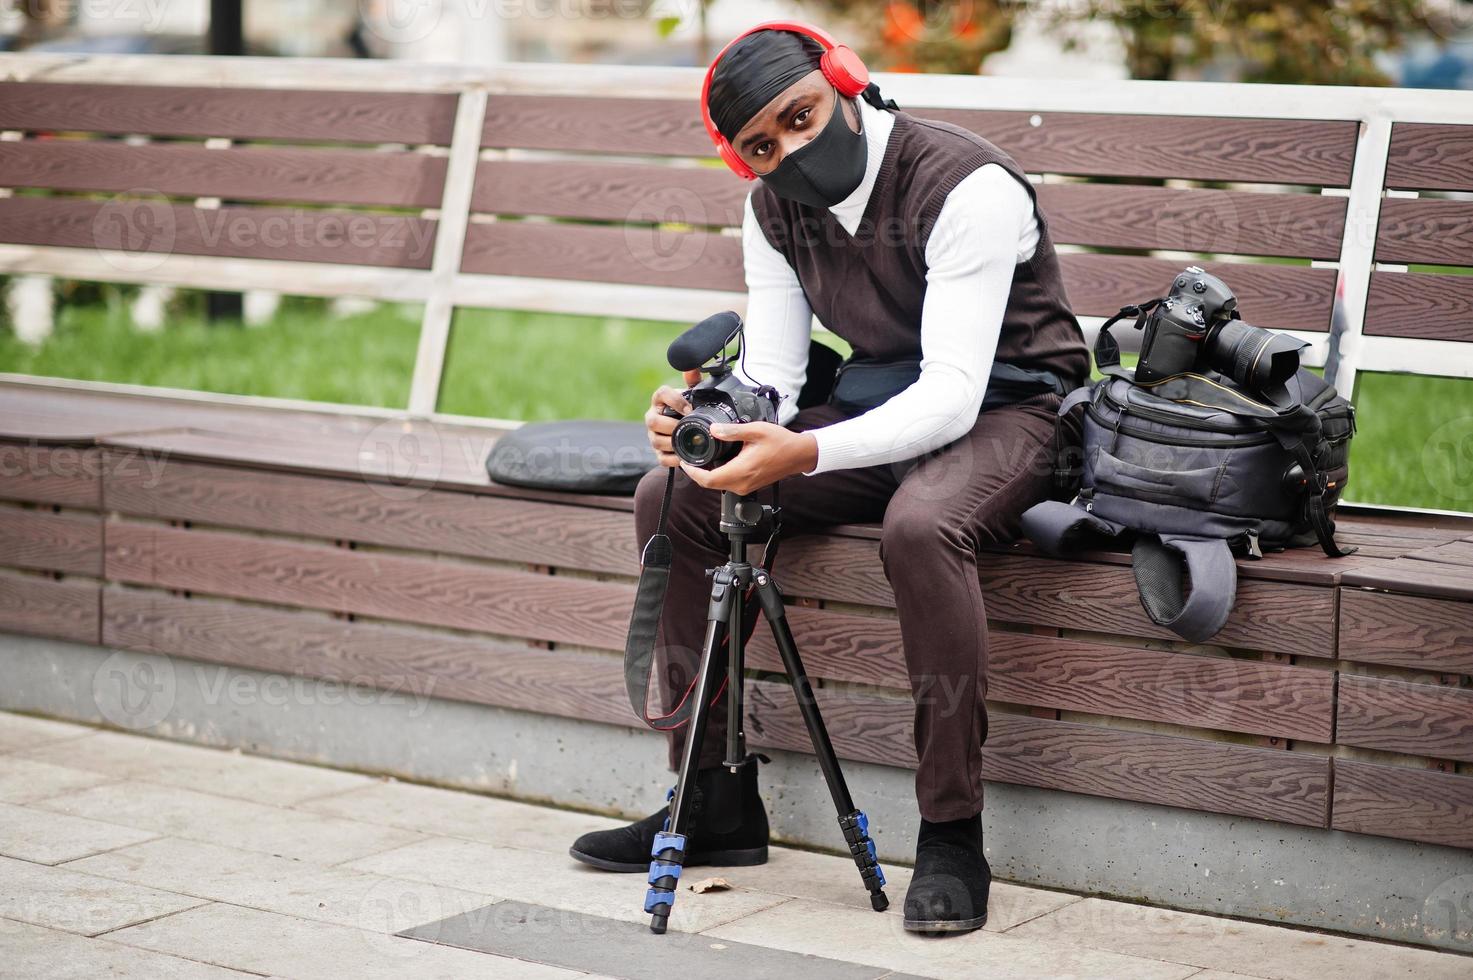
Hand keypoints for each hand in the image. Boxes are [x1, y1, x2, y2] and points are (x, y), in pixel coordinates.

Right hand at [645, 370, 700, 467]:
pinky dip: (673, 458)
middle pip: (653, 420)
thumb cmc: (689, 410)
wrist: (689, 430)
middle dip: (671, 425)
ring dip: (672, 442)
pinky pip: (661, 458)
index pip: (662, 394)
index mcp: (661, 400)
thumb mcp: (694, 395)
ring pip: (656, 440)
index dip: (675, 401)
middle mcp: (653, 417)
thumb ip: (694, 381)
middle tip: (687, 427)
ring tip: (687, 441)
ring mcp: (653, 435)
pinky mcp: (658, 452)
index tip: (689, 409)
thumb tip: (692, 368)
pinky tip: (684, 456)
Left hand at [680, 422, 819, 494]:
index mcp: (741, 471)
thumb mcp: (756, 430)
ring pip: (718, 484)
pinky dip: (718, 474)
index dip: (692, 472)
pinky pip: (728, 483)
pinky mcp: (749, 485)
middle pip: (710, 484)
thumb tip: (713, 430)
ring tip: (701, 457)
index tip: (684, 461)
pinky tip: (717, 460)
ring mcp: (745, 486)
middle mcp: (741, 483)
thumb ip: (732, 431)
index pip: (708, 480)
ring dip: (707, 474)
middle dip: (697, 472)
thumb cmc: (781, 442)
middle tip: (689, 457)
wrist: (798, 455)